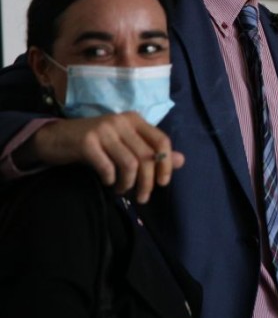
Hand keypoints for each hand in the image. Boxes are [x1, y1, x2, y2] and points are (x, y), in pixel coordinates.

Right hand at [24, 113, 184, 202]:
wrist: (55, 138)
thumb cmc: (96, 143)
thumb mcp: (125, 144)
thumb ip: (152, 151)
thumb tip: (181, 160)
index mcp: (135, 120)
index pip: (162, 141)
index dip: (166, 164)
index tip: (162, 183)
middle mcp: (122, 121)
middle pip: (147, 156)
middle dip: (147, 182)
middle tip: (142, 197)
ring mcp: (104, 130)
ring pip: (130, 163)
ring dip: (128, 183)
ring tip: (122, 190)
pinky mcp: (87, 142)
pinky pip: (107, 167)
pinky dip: (110, 179)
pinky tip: (107, 182)